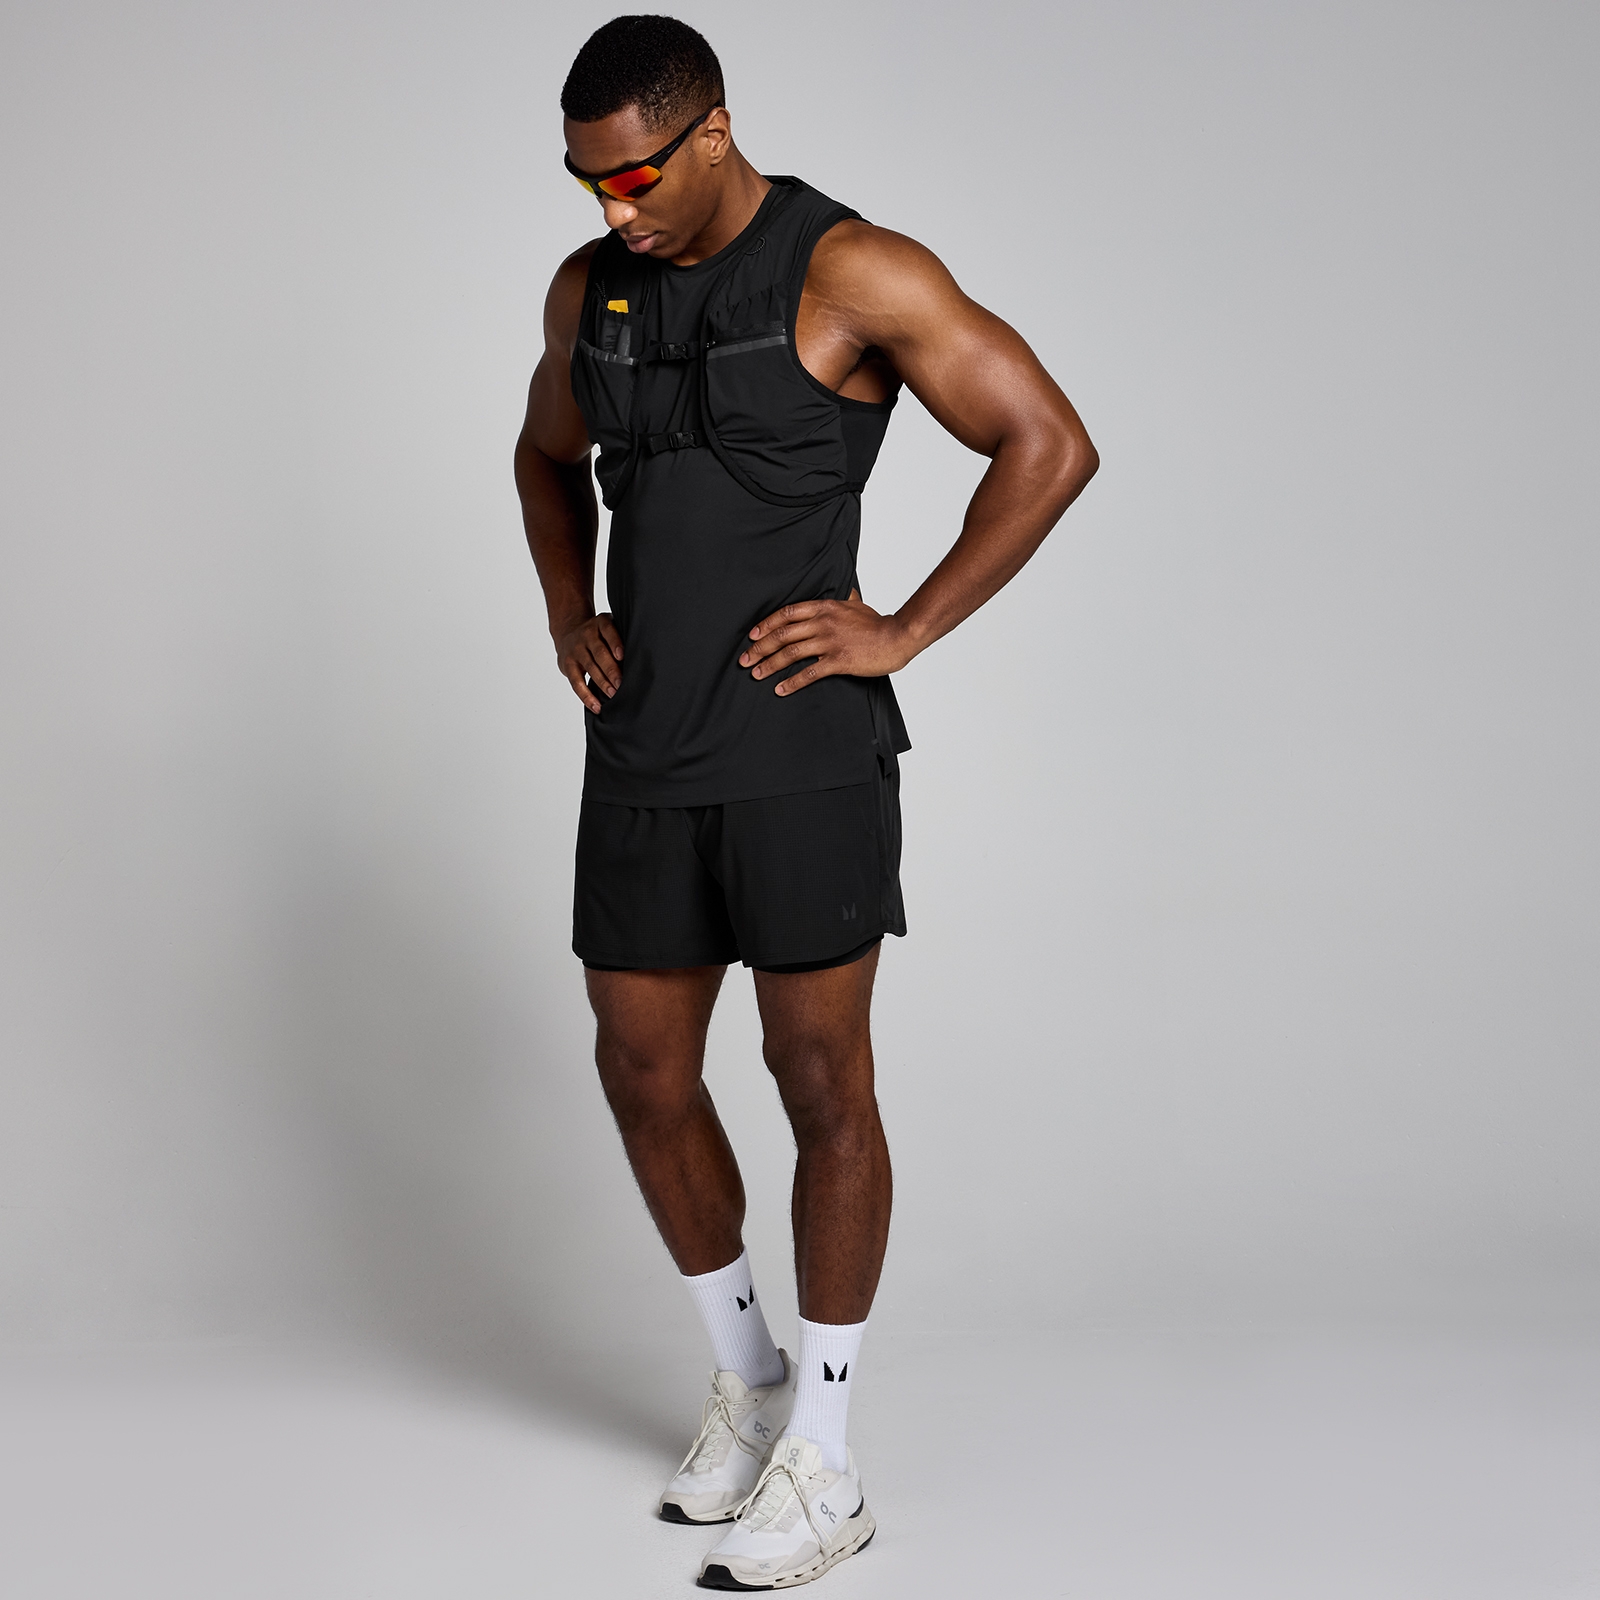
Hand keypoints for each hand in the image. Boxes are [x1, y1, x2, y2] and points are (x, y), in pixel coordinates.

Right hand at [554, 612, 622, 712]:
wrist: (568, 631)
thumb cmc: (598, 635)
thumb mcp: (608, 629)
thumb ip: (620, 640)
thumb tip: (639, 663)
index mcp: (601, 623)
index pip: (609, 631)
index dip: (615, 643)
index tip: (622, 656)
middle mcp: (587, 634)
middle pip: (600, 653)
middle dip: (611, 670)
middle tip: (621, 684)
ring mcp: (576, 649)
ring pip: (590, 667)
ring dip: (602, 683)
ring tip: (613, 695)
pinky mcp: (568, 664)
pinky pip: (576, 682)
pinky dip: (586, 696)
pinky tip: (596, 705)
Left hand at [739, 590, 912, 695]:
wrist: (897, 637)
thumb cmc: (877, 624)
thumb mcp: (856, 605)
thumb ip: (844, 600)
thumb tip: (845, 592)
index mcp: (824, 607)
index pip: (787, 613)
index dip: (766, 624)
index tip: (753, 635)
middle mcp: (823, 622)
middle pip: (783, 634)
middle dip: (760, 648)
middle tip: (745, 659)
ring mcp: (830, 641)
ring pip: (791, 653)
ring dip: (770, 665)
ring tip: (756, 674)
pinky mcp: (838, 660)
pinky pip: (809, 672)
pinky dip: (792, 682)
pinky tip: (780, 689)